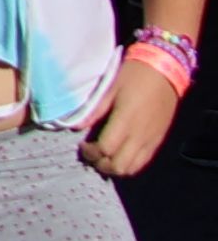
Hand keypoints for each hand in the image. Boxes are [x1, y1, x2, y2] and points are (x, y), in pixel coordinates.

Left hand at [83, 53, 183, 175]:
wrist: (165, 71)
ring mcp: (151, 140)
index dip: (91, 152)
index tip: (82, 145)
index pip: (106, 149)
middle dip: (101, 164)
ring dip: (115, 167)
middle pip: (119, 166)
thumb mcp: (110, 88)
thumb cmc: (134, 76)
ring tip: (104, 155)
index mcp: (126, 121)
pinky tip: (119, 153)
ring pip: (132, 169)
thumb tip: (76, 126)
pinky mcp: (158, 141)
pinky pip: (143, 162)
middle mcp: (140, 136)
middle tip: (92, 153)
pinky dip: (129, 164)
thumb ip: (95, 110)